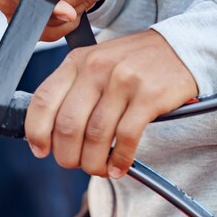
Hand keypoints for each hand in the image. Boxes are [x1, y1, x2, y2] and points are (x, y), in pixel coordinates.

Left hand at [25, 30, 197, 177]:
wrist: (180, 47)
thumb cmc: (132, 63)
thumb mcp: (95, 63)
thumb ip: (73, 90)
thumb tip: (51, 134)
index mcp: (77, 61)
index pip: (44, 99)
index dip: (36, 131)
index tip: (40, 150)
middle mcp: (96, 68)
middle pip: (68, 124)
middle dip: (67, 155)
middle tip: (74, 164)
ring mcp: (123, 80)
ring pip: (96, 135)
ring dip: (93, 162)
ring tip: (98, 169)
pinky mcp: (149, 95)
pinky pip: (126, 137)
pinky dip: (120, 159)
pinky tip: (119, 167)